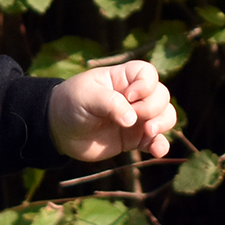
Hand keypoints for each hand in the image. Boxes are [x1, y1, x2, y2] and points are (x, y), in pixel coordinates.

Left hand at [49, 61, 175, 162]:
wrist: (58, 130)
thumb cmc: (71, 104)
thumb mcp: (86, 97)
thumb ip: (110, 104)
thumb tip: (132, 121)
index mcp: (123, 78)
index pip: (148, 74)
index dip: (145, 85)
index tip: (128, 96)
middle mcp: (135, 97)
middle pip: (161, 96)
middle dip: (152, 107)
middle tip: (132, 117)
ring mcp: (136, 118)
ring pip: (165, 116)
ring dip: (163, 124)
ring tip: (148, 132)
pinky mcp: (134, 139)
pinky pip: (155, 141)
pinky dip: (160, 145)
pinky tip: (157, 151)